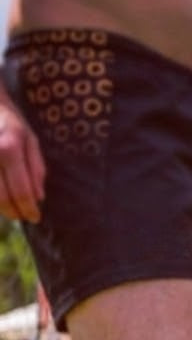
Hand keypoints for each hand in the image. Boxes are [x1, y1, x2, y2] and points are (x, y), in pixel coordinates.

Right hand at [0, 98, 44, 221]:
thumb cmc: (8, 121)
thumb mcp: (30, 139)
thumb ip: (36, 169)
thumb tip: (38, 197)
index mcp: (10, 148)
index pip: (21, 190)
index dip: (28, 209)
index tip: (35, 218)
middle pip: (1, 197)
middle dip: (14, 212)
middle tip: (22, 216)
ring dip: (0, 207)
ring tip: (11, 209)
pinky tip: (0, 197)